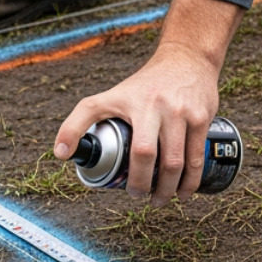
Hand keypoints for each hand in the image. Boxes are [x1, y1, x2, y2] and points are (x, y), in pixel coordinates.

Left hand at [53, 0, 243, 205]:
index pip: (91, 112)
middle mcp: (153, 105)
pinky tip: (184, 192)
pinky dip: (190, 181)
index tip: (71, 160)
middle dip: (141, 183)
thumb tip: (60, 154)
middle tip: (137, 195)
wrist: (188, 60)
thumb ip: (84, 117)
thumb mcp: (113, 95)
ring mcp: (179, 112)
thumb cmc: (146, 86)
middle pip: (144, 153)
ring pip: (174, 161)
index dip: (72, 133)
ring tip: (160, 200)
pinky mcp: (201, 118)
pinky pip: (196, 157)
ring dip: (167, 189)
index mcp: (126, 99)